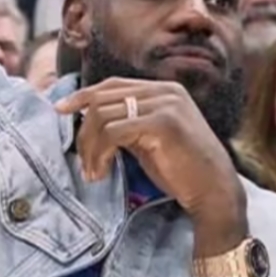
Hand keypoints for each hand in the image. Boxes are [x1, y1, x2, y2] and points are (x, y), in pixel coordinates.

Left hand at [55, 77, 243, 222]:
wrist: (215, 191)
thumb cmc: (181, 169)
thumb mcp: (148, 138)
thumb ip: (126, 123)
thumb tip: (88, 118)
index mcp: (163, 90)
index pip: (112, 85)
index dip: (83, 95)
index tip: (60, 109)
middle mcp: (165, 91)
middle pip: (103, 98)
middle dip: (84, 131)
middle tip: (83, 161)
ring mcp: (165, 104)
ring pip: (104, 115)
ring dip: (90, 148)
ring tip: (93, 172)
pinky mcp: (163, 123)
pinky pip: (114, 132)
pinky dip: (100, 153)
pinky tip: (102, 172)